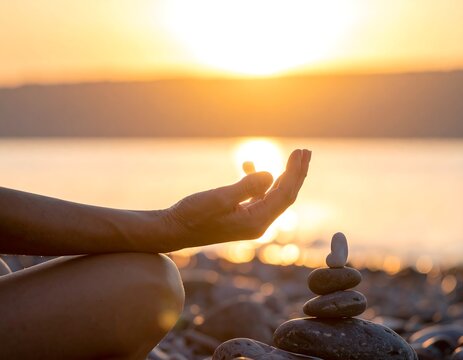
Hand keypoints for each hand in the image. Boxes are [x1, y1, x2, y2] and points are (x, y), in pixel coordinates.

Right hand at [161, 149, 310, 249]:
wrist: (174, 230)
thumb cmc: (193, 215)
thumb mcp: (219, 198)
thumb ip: (246, 187)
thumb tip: (270, 174)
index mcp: (256, 222)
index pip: (284, 195)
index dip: (295, 173)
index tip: (300, 152)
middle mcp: (258, 224)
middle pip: (285, 196)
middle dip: (296, 174)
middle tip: (305, 152)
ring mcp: (250, 221)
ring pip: (273, 196)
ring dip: (282, 176)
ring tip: (293, 157)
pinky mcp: (241, 217)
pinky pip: (258, 197)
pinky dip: (258, 181)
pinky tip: (248, 166)